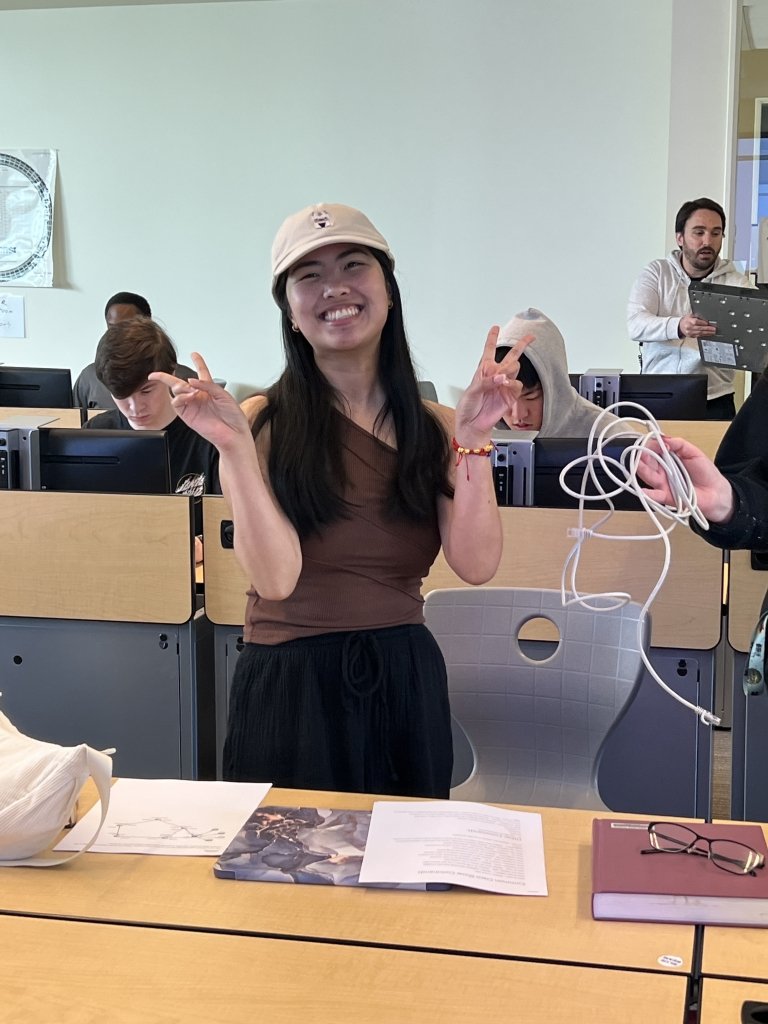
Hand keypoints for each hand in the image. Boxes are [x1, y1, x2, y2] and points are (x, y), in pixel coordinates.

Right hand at [149, 353, 250, 451]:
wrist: (233, 434)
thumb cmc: (234, 417)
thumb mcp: (224, 395)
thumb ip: (208, 385)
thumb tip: (191, 380)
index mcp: (210, 390)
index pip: (201, 372)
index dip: (198, 362)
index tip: (194, 354)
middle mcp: (199, 396)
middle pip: (180, 382)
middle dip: (167, 376)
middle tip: (157, 374)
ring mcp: (192, 405)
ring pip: (176, 391)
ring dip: (180, 387)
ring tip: (191, 391)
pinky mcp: (187, 415)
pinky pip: (176, 403)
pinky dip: (180, 397)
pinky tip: (190, 397)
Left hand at [453, 327, 534, 445]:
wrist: (472, 425)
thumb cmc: (468, 408)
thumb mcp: (472, 391)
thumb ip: (486, 382)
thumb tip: (500, 377)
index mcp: (483, 371)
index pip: (489, 351)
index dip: (492, 338)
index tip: (496, 328)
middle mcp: (495, 376)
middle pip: (511, 356)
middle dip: (521, 345)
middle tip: (530, 337)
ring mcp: (504, 385)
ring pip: (515, 368)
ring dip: (510, 369)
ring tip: (501, 378)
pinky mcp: (510, 396)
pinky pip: (517, 384)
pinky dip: (512, 382)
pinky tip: (505, 384)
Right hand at [637, 435, 734, 523]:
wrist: (716, 492)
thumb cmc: (706, 473)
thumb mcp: (694, 452)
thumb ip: (679, 444)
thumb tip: (664, 439)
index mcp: (668, 458)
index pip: (653, 450)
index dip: (649, 445)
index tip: (649, 442)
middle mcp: (663, 470)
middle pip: (647, 463)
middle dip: (641, 457)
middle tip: (641, 453)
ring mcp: (663, 483)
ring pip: (648, 476)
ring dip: (641, 470)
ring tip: (637, 465)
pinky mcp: (666, 497)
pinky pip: (655, 496)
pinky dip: (648, 494)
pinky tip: (643, 491)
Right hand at [678, 314, 715, 339]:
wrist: (680, 326)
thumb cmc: (687, 320)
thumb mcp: (691, 315)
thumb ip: (698, 316)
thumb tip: (705, 318)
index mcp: (689, 321)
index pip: (696, 322)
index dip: (702, 323)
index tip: (707, 323)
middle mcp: (689, 327)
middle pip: (699, 328)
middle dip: (707, 329)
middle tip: (714, 329)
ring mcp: (690, 332)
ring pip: (700, 333)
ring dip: (707, 333)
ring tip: (713, 332)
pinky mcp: (691, 336)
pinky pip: (699, 336)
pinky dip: (705, 335)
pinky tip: (709, 334)